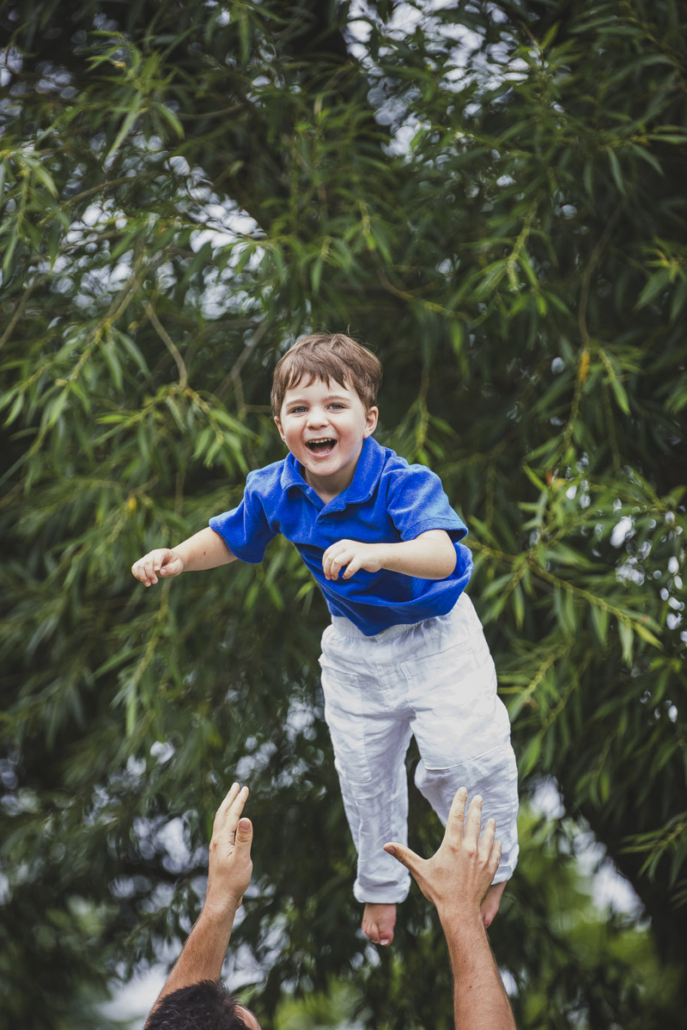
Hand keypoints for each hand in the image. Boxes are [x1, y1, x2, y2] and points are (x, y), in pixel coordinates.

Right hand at [131, 548, 183, 585]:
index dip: (157, 563)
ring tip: (148, 584)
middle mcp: (152, 554)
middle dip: (150, 573)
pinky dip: (137, 575)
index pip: (158, 556)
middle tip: (155, 582)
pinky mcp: (141, 563)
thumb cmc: (175, 564)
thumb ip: (171, 569)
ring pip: (139, 566)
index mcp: (163, 552)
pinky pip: (135, 568)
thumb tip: (161, 572)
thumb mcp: (178, 567)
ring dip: (142, 576)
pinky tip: (144, 581)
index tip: (157, 571)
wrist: (171, 562)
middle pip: (147, 562)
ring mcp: (146, 558)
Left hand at [204, 783, 252, 915]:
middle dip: (230, 799)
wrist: (221, 901)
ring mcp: (216, 847)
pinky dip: (225, 820)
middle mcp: (216, 840)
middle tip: (236, 785)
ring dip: (226, 808)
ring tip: (231, 800)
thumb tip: (245, 817)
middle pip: (222, 814)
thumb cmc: (233, 881)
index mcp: (222, 839)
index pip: (232, 815)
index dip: (239, 800)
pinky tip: (229, 825)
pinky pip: (221, 830)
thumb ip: (244, 838)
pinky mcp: (218, 854)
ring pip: (220, 822)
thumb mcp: (242, 859)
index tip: (245, 788)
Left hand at [322, 539, 384, 580]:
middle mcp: (346, 546)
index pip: (327, 553)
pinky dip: (346, 574)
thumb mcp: (348, 552)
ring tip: (336, 577)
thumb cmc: (362, 556)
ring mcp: (354, 551)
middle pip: (330, 558)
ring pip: (337, 562)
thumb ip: (338, 556)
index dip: (324, 564)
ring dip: (334, 572)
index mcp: (342, 544)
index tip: (326, 573)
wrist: (379, 554)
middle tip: (329, 577)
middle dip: (327, 570)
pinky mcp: (361, 558)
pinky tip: (346, 576)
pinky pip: (350, 568)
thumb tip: (326, 568)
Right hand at [384, 788, 500, 922]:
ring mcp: (481, 859)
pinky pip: (495, 852)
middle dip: (476, 807)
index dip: (459, 801)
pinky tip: (497, 840)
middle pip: (474, 821)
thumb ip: (404, 855)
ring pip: (487, 835)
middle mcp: (469, 849)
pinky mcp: (489, 869)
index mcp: (452, 845)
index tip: (463, 790)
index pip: (456, 816)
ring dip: (489, 825)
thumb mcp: (419, 871)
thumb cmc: (438, 891)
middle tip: (479, 797)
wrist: (459, 911)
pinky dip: (496, 844)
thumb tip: (385, 846)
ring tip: (490, 817)